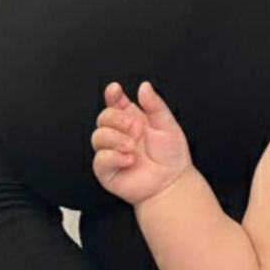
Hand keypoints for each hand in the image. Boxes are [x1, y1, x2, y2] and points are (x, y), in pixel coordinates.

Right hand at [92, 79, 192, 203]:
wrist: (172, 183)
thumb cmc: (171, 156)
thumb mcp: (168, 125)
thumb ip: (155, 105)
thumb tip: (144, 86)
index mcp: (133, 120)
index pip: (116, 103)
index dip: (112, 95)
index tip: (115, 90)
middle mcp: (120, 134)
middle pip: (103, 117)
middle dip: (115, 119)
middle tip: (132, 127)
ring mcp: (112, 152)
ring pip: (98, 136)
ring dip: (114, 139)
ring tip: (132, 147)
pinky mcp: (107, 170)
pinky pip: (99, 159)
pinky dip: (112, 157)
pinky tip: (128, 160)